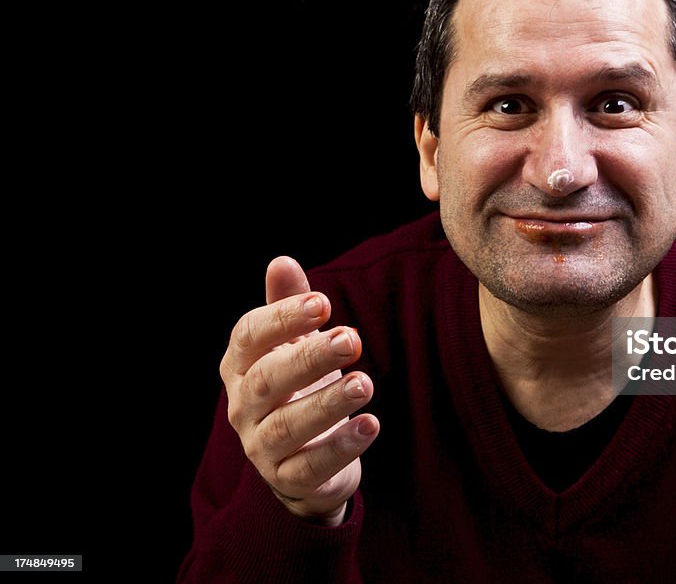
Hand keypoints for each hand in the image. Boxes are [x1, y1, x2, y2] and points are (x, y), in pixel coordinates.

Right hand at [219, 256, 379, 526]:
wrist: (303, 459)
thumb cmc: (298, 387)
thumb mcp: (293, 344)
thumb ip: (288, 305)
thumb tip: (281, 261)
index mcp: (239, 366)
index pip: (249, 336)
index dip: (282, 317)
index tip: (324, 302)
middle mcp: (243, 407)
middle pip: (267, 380)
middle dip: (308, 358)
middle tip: (351, 339)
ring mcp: (261, 447)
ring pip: (286, 426)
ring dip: (327, 404)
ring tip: (365, 383)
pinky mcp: (289, 479)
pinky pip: (311, 466)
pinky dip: (340, 447)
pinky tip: (370, 425)